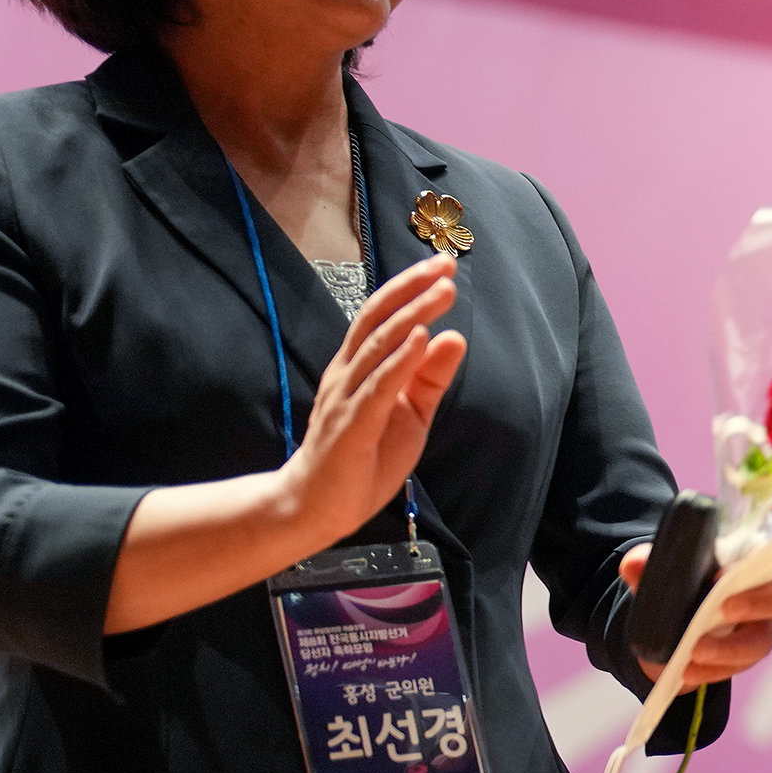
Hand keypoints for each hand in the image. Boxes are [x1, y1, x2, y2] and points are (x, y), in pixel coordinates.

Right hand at [280, 253, 465, 543]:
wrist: (319, 507)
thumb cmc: (363, 457)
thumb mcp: (410, 413)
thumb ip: (429, 378)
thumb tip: (453, 337)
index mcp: (358, 367)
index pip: (383, 318)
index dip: (411, 289)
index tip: (444, 267)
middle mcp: (347, 373)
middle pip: (377, 319)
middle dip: (412, 289)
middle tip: (446, 266)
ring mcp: (346, 397)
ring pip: (378, 346)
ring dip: (412, 316)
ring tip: (442, 292)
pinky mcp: (352, 425)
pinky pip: (377, 386)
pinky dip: (399, 360)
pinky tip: (421, 338)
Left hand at [618, 546, 771, 688]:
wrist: (667, 625)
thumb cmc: (677, 588)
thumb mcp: (659, 574)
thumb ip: (647, 564)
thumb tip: (633, 565)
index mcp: (750, 560)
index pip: (770, 559)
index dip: (753, 567)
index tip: (719, 578)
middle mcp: (765, 593)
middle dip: (759, 604)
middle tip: (724, 611)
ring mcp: (759, 627)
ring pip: (762, 641)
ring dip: (730, 649)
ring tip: (695, 653)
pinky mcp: (743, 657)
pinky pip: (738, 666)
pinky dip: (712, 671)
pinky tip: (688, 672)